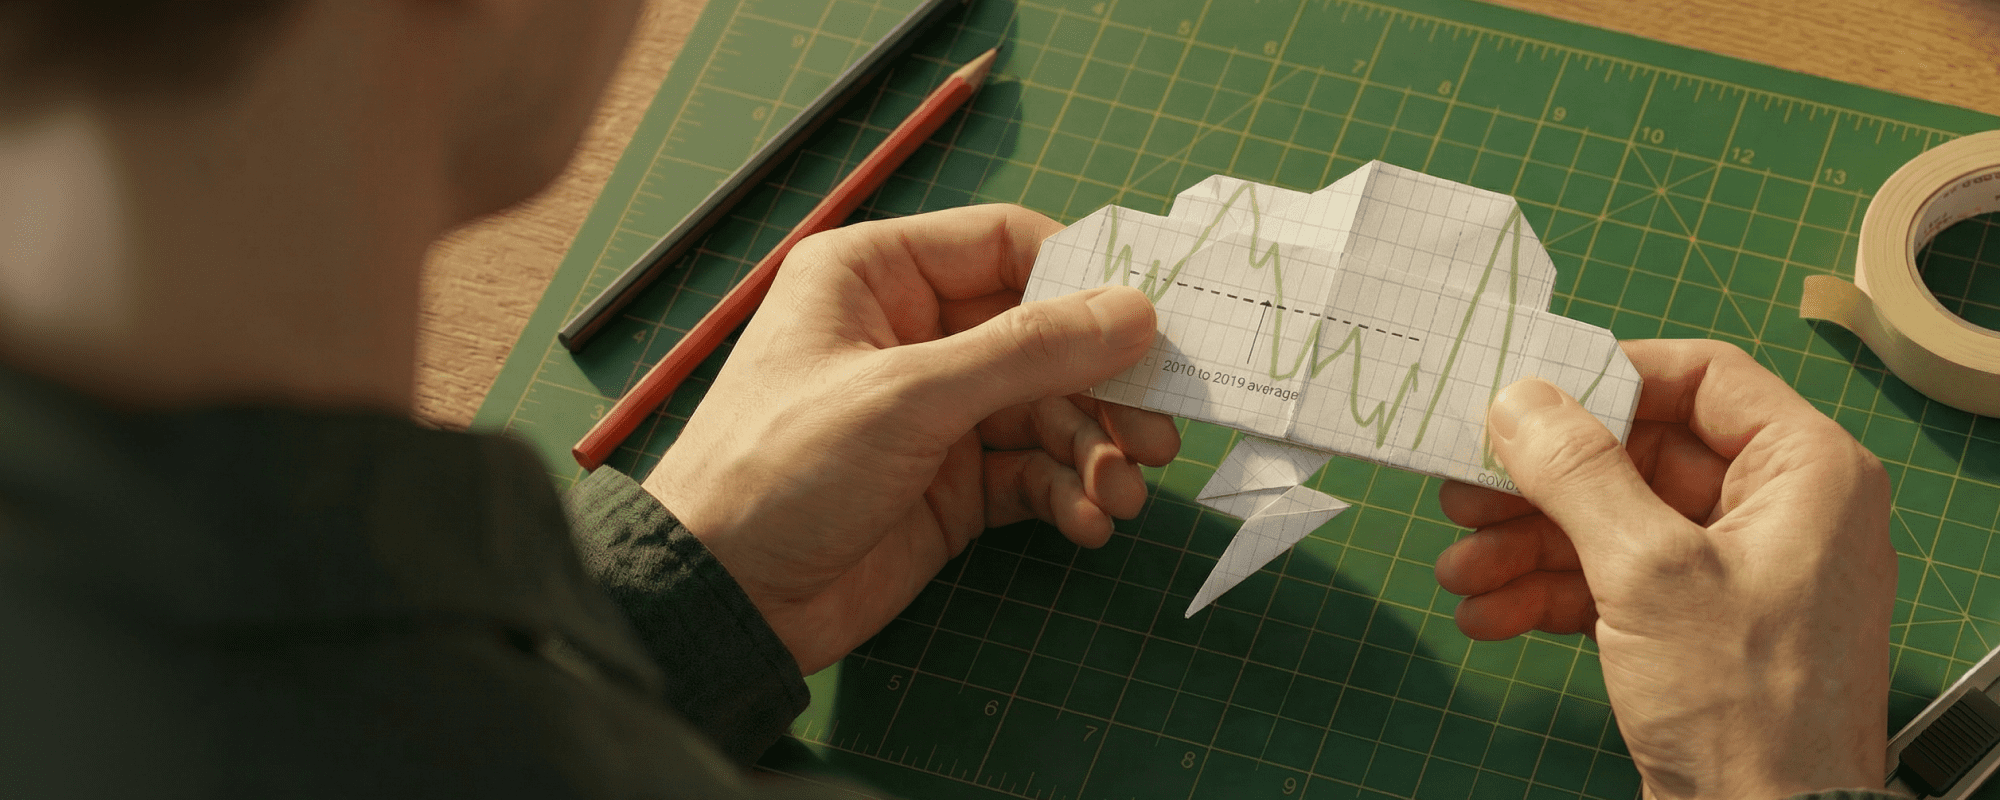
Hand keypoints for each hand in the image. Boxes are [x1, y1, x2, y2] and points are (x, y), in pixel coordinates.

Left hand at [641, 205, 1179, 673]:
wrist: (726, 599)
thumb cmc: (782, 468)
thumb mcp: (908, 396)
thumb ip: (1027, 351)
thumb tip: (1134, 311)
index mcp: (878, 274)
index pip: (1008, 244)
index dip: (1084, 281)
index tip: (1149, 325)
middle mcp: (912, 332)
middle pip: (1042, 334)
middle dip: (1103, 384)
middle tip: (1160, 429)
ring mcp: (935, 411)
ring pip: (1047, 410)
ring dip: (1095, 450)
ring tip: (1121, 495)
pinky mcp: (951, 484)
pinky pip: (1033, 472)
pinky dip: (1068, 493)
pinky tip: (1087, 520)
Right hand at [1433, 340, 1892, 799]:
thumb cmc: (1749, 709)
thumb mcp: (1648, 571)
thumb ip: (1577, 471)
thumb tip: (1520, 398)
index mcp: (1803, 471)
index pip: (1701, 376)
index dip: (1606, 379)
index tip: (1523, 397)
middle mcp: (1775, 511)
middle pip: (1636, 455)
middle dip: (1539, 480)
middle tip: (1463, 489)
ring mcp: (1732, 573)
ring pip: (1609, 523)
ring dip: (1524, 542)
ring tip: (1459, 568)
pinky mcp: (1694, 630)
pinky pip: (1608, 584)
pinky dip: (1545, 593)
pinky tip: (1487, 614)